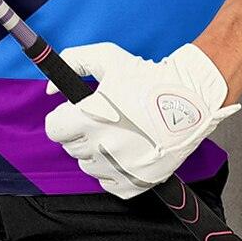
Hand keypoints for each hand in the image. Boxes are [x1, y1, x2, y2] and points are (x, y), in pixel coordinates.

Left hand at [43, 41, 240, 198]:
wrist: (191, 100)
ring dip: (97, 152)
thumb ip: (74, 62)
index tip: (74, 113)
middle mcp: (102, 146)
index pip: (54, 129)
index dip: (63, 118)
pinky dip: (113, 171)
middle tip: (103, 119)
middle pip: (71, 147)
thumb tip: (50, 89)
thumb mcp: (108, 57)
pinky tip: (128, 151)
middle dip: (81, 132)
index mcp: (90, 117)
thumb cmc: (149, 78)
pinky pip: (109, 183)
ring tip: (119, 133)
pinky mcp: (135, 183)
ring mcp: (119, 168)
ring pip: (89, 166)